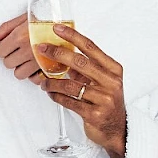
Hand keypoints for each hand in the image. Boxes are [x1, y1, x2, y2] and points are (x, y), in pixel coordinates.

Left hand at [0, 14, 45, 84]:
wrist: (70, 24)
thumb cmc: (47, 18)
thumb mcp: (24, 18)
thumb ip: (5, 28)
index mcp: (20, 36)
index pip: (0, 51)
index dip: (4, 48)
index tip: (10, 45)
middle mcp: (28, 50)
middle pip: (8, 64)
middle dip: (12, 57)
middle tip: (20, 50)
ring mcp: (39, 60)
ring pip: (19, 74)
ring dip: (22, 67)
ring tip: (29, 58)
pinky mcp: (51, 68)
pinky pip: (35, 80)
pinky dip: (35, 75)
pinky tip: (37, 65)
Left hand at [36, 25, 126, 157]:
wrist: (116, 129)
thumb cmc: (106, 101)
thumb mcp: (102, 81)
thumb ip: (86, 68)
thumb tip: (61, 52)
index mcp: (113, 69)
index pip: (91, 47)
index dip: (72, 36)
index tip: (57, 28)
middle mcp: (111, 82)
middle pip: (80, 62)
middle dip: (57, 54)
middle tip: (41, 49)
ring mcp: (104, 99)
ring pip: (70, 85)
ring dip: (52, 82)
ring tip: (43, 82)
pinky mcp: (94, 114)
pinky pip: (69, 101)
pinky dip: (56, 96)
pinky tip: (50, 93)